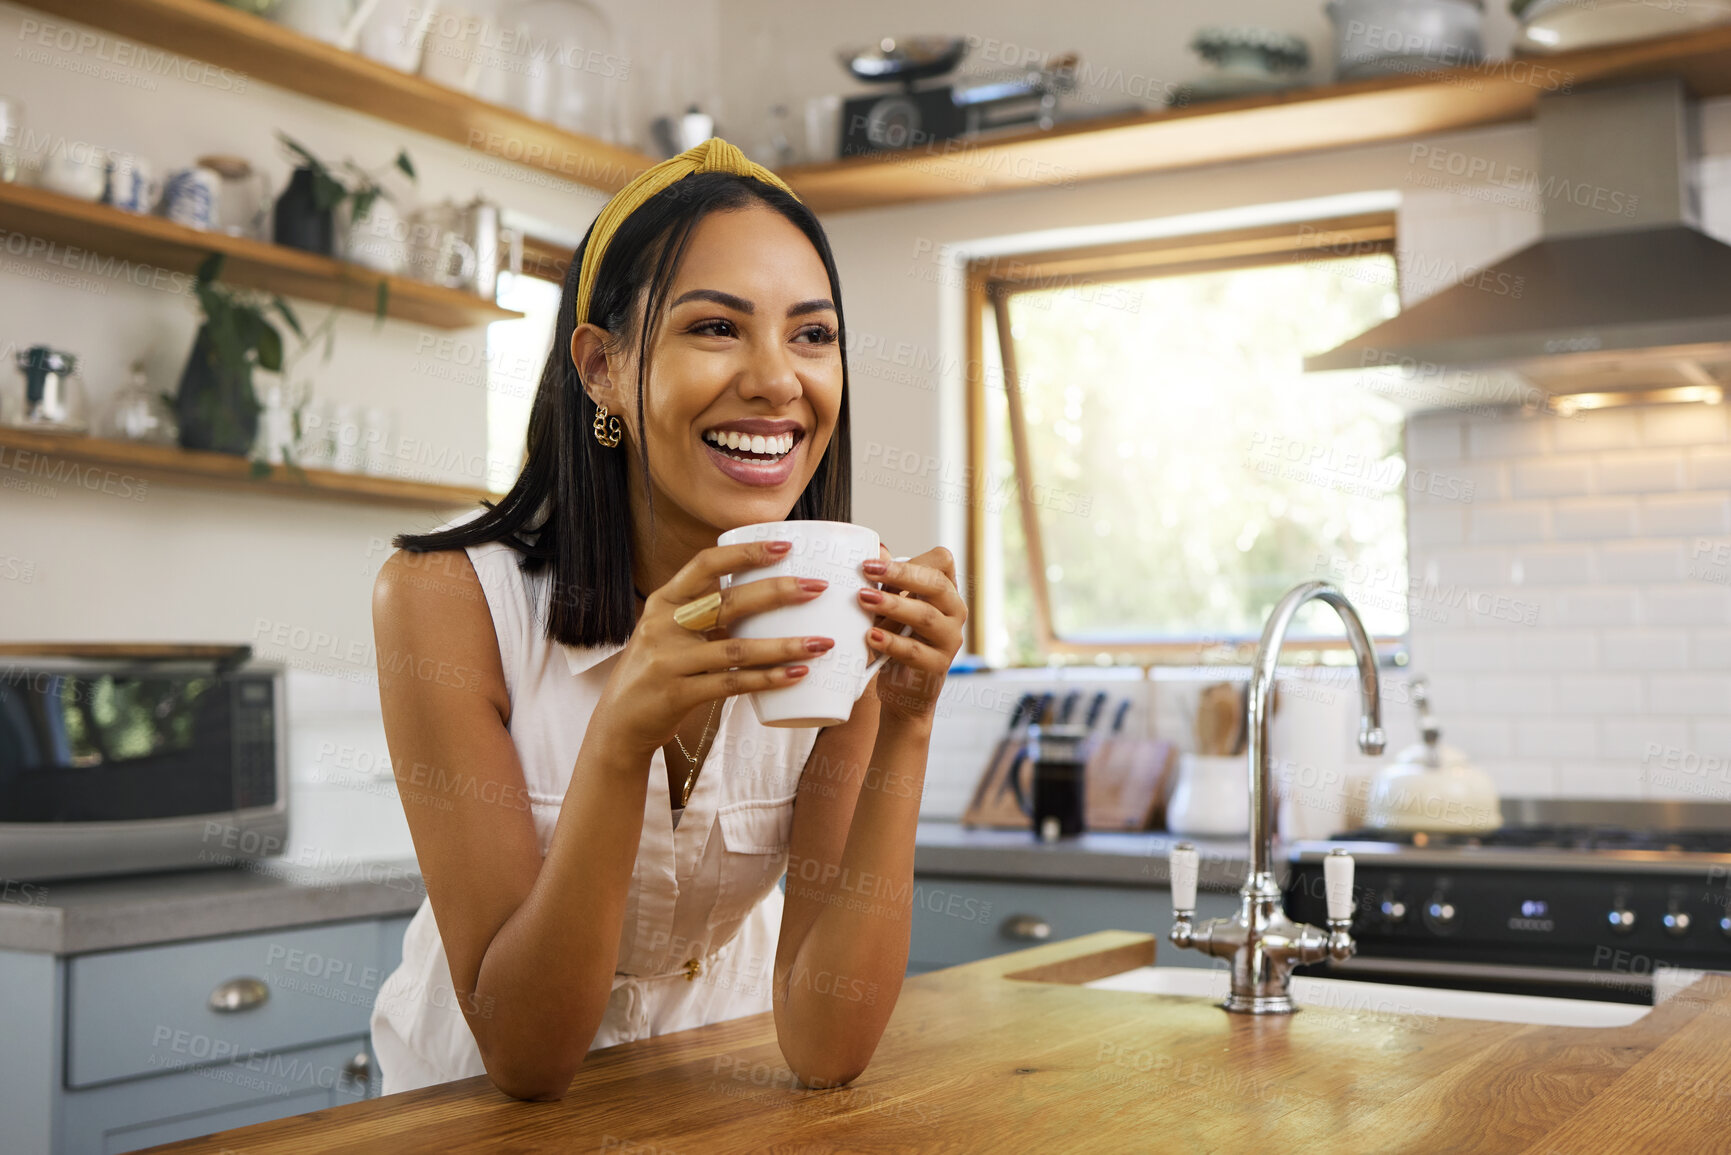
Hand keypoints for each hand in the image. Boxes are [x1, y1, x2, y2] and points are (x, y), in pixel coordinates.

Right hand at [592, 539, 834, 759]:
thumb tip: (763, 592)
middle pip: (729, 602)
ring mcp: (669, 661)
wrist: (620, 722)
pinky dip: (767, 679)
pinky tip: (796, 675)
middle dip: (778, 592)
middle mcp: (664, 626)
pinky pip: (732, 684)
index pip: (705, 565)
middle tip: (817, 588)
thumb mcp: (669, 631)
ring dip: (784, 645)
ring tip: (821, 643)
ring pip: (737, 649)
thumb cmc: (658, 671)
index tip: (784, 547)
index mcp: (664, 602)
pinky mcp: (678, 694)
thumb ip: (704, 612)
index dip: (745, 553)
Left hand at [857, 546, 965, 723]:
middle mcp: (954, 611)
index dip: (910, 559)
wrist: (903, 690)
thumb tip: (877, 548)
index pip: (942, 561)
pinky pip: (915, 651)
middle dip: (900, 575)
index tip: (871, 563)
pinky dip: (891, 642)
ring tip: (863, 599)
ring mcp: (950, 639)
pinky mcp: (938, 665)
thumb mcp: (888, 608)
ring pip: (925, 616)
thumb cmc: (895, 640)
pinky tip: (870, 636)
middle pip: (936, 584)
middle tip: (866, 571)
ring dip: (892, 605)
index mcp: (944, 591)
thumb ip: (885, 581)